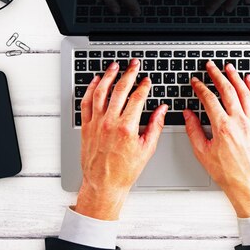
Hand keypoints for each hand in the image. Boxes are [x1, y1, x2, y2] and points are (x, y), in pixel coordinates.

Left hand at [75, 59, 167, 219]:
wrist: (104, 184)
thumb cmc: (125, 170)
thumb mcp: (147, 149)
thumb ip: (156, 126)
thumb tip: (162, 109)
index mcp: (127, 128)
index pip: (137, 98)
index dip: (144, 86)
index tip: (147, 80)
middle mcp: (110, 123)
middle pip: (120, 90)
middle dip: (129, 73)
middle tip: (134, 64)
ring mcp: (96, 123)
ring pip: (101, 92)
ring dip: (108, 76)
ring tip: (114, 66)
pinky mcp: (86, 127)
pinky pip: (86, 103)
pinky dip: (91, 89)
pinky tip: (96, 81)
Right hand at [183, 61, 249, 217]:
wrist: (248, 184)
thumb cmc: (227, 172)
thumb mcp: (202, 152)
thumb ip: (193, 130)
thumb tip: (188, 114)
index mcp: (222, 127)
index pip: (209, 99)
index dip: (200, 88)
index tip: (196, 82)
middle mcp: (239, 122)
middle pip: (227, 90)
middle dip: (217, 75)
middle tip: (211, 66)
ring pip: (244, 93)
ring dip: (236, 77)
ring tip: (228, 68)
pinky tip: (249, 81)